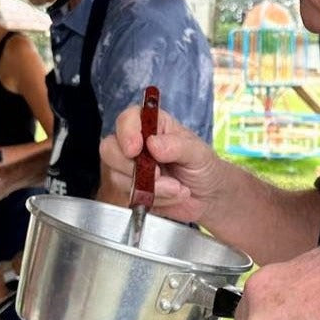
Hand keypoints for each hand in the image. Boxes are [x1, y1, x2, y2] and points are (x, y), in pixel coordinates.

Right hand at [99, 106, 225, 224]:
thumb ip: (177, 146)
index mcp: (152, 125)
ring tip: (177, 188)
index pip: (127, 120)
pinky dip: (153, 199)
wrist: (209, 196)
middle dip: (131, 167)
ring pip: (118, 177)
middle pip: (110, 149)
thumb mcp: (198, 153)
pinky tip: (172, 197)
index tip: (136, 149)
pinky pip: (130, 197)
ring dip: (151, 187)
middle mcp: (137, 144)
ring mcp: (131, 168)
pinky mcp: (133, 191)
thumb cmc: (204, 167)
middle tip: (158, 174)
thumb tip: (153, 144)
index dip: (126, 133)